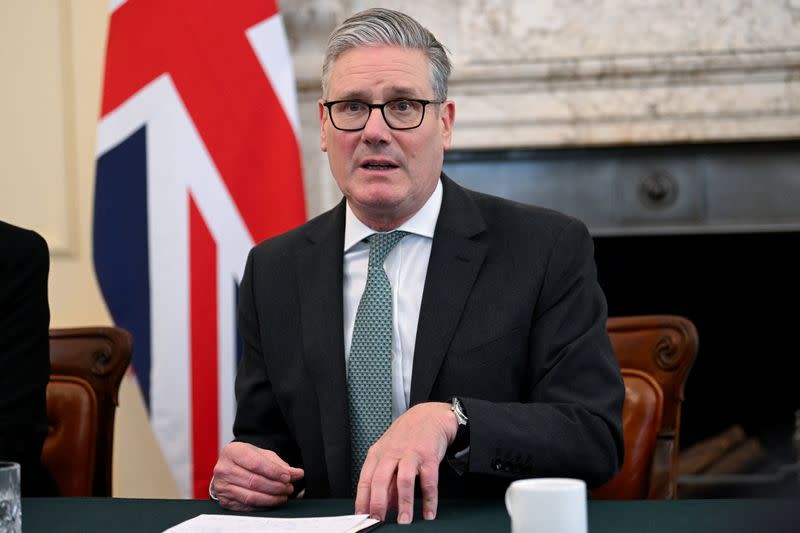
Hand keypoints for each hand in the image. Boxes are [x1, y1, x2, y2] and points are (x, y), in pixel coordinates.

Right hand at [212, 442, 303, 510]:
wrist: (230, 467)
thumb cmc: (247, 459)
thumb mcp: (262, 455)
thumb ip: (279, 464)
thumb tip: (297, 473)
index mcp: (233, 452)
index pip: (256, 464)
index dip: (274, 472)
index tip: (288, 477)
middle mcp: (223, 469)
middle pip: (254, 481)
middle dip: (276, 486)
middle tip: (289, 487)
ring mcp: (222, 486)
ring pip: (251, 496)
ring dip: (272, 498)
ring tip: (283, 495)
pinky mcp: (224, 500)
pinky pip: (247, 507)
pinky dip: (263, 506)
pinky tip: (272, 501)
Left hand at [354, 402, 458, 523]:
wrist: (429, 415)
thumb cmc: (407, 436)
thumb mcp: (390, 453)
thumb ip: (386, 479)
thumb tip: (383, 504)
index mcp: (378, 454)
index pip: (365, 480)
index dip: (362, 500)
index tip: (362, 517)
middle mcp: (392, 453)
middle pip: (381, 480)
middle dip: (378, 503)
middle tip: (378, 521)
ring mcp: (411, 454)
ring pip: (404, 481)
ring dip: (404, 503)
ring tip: (404, 520)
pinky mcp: (429, 456)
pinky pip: (429, 481)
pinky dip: (429, 499)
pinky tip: (429, 512)